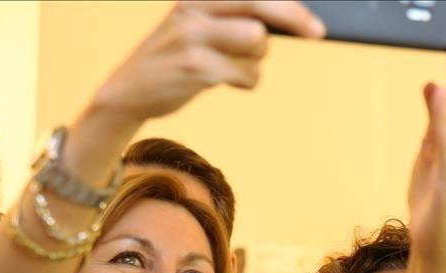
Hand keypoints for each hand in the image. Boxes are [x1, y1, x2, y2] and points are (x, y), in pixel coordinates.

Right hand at [90, 0, 322, 124]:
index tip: (315, 24)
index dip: (289, 8)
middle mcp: (193, 10)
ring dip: (255, 61)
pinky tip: (222, 80)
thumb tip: (289, 20)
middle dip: (294, 21)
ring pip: (257, 44)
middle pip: (259, 12)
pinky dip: (244, 81)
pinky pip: (246, 74)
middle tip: (317, 33)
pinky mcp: (196, 67)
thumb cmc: (176, 57)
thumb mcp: (198, 26)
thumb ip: (234, 18)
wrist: (128, 90)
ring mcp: (193, 38)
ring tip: (233, 67)